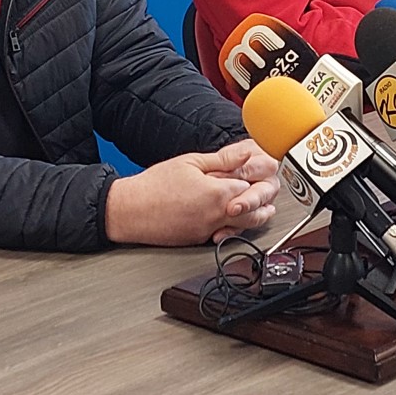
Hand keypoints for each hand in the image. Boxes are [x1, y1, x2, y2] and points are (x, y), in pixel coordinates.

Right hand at [104, 140, 279, 245]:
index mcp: (217, 193)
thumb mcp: (191, 162)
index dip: (256, 175)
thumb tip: (247, 154)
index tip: (260, 168)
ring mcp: (209, 230)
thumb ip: (223, 159)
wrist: (130, 211)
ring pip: (245, 226)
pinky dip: (235, 227)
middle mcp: (217, 215)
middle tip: (265, 188)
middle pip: (255, 209)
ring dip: (255, 216)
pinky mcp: (200, 240)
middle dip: (263, 198)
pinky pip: (226, 234)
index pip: (251, 184)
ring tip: (260, 207)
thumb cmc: (155, 185)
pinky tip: (235, 219)